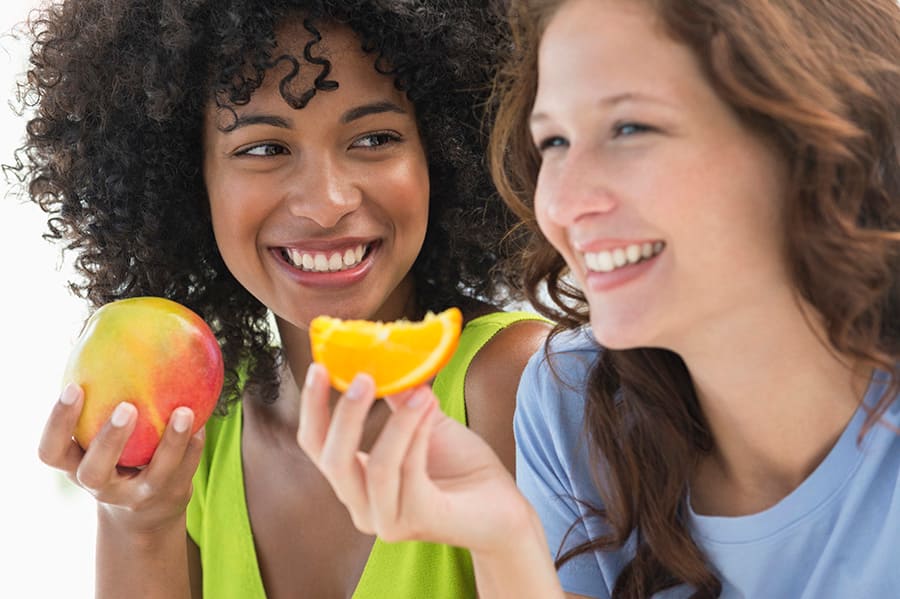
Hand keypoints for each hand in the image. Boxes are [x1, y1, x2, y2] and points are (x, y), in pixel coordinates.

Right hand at [37, 384, 205, 532]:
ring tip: (185, 411)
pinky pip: (185, 470)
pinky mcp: (168, 497)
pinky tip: (202, 418)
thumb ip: (98, 397)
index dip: (58, 423)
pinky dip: (194, 444)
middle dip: (109, 440)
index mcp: (75, 466)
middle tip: (127, 406)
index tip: (74, 388)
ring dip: (171, 443)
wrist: (145, 511)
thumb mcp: (97, 434)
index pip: (52, 451)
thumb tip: (95, 334)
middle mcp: (100, 486)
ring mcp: (136, 496)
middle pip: (94, 471)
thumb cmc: (116, 455)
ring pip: (154, 475)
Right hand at [297, 364, 530, 554]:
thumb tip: (382, 355)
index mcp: (355, 482)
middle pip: (333, 461)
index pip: (316, 446)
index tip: (318, 367)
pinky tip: (430, 406)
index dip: (313, 407)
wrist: (504, 508)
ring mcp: (388, 519)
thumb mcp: (423, 422)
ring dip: (396, 422)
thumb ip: (398, 397)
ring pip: (376, 466)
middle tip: (362, 376)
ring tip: (417, 389)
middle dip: (344, 415)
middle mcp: (363, 506)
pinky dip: (419, 433)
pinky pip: (410, 473)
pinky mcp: (420, 520)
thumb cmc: (462, 467)